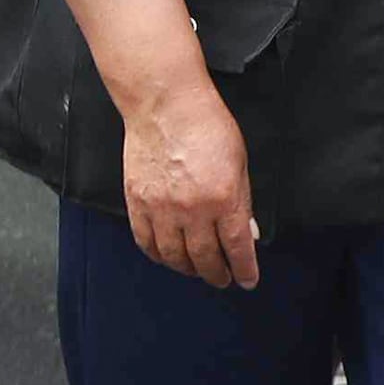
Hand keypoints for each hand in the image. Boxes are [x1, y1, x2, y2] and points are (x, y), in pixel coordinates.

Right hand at [121, 72, 259, 286]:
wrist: (165, 105)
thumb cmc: (205, 126)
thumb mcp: (240, 166)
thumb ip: (243, 203)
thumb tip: (246, 232)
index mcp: (224, 200)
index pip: (238, 249)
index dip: (244, 271)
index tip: (246, 279)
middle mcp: (192, 209)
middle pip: (205, 259)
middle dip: (217, 275)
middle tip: (221, 278)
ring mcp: (161, 207)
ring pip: (173, 256)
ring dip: (186, 268)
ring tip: (194, 268)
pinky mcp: (136, 200)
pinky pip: (145, 240)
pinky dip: (157, 254)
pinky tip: (165, 255)